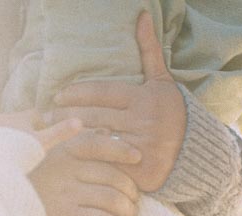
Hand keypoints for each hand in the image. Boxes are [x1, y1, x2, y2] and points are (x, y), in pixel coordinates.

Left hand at [0, 110, 82, 153]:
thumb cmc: (20, 152)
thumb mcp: (43, 143)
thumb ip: (60, 133)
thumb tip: (80, 121)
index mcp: (20, 117)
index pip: (34, 115)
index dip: (41, 124)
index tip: (45, 134)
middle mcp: (3, 118)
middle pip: (17, 122)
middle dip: (23, 132)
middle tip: (30, 147)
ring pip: (1, 131)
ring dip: (7, 140)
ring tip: (14, 156)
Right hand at [30, 128, 142, 215]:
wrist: (2, 206)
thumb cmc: (26, 179)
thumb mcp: (42, 149)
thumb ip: (72, 138)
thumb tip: (104, 130)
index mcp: (62, 150)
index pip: (99, 144)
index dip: (122, 150)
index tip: (138, 157)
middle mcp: (66, 169)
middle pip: (113, 176)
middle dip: (130, 191)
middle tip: (132, 201)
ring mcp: (67, 194)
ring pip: (113, 199)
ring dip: (127, 210)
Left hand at [53, 12, 185, 192]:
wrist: (197, 154)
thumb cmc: (174, 114)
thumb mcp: (162, 82)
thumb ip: (149, 51)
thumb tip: (141, 16)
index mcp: (142, 99)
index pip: (102, 93)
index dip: (78, 94)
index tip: (58, 96)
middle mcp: (141, 122)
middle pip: (96, 117)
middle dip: (68, 115)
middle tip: (44, 116)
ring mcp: (141, 148)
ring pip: (100, 141)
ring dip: (74, 138)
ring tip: (54, 135)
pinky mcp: (141, 172)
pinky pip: (111, 165)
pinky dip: (92, 162)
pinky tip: (73, 158)